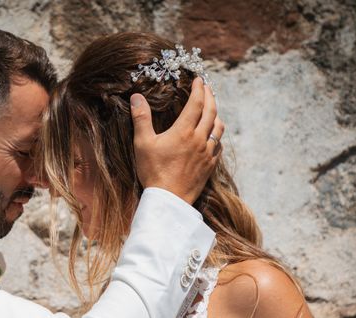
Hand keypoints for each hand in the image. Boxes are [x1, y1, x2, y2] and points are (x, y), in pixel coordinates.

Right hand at [130, 77, 223, 203]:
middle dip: (210, 96)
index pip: (196, 103)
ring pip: (218, 128)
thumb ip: (141, 118)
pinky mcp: (210, 166)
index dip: (198, 89)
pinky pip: (218, 145)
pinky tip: (212, 136)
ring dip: (216, 115)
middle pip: (211, 111)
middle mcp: (199, 139)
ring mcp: (207, 153)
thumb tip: (137, 97)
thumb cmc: (153, 172)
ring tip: (211, 110)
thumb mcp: (142, 144)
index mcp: (184, 131)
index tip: (198, 80)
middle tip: (207, 88)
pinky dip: (216, 135)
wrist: (168, 199)